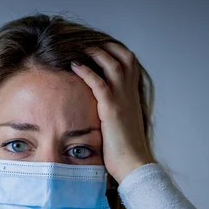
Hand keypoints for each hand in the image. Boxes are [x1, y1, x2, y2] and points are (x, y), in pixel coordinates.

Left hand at [70, 42, 152, 183]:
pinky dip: (86, 71)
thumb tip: (100, 110)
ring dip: (96, 54)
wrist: (133, 164)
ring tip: (81, 49)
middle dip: (107, 47)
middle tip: (90, 44)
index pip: (130, 64)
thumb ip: (113, 112)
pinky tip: (75, 66)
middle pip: (125, 57)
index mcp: (133, 96)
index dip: (116, 52)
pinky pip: (99, 83)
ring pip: (113, 65)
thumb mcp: (120, 125)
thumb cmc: (125, 151)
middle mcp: (130, 94)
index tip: (102, 49)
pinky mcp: (112, 109)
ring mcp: (122, 100)